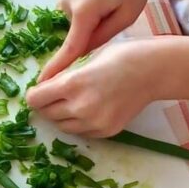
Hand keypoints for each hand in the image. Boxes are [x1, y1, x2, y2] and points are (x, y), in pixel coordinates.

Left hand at [28, 40, 158, 137]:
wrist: (153, 71)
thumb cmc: (121, 55)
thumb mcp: (86, 57)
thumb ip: (63, 74)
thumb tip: (44, 85)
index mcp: (73, 84)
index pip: (35, 99)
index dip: (35, 94)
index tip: (39, 90)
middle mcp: (81, 107)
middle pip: (47, 114)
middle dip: (46, 105)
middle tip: (55, 94)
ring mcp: (94, 123)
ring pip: (62, 126)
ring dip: (61, 115)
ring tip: (73, 100)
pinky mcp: (106, 131)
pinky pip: (81, 132)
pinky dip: (79, 123)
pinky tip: (89, 107)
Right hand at [37, 0, 153, 82]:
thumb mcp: (127, 13)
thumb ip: (104, 36)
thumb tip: (85, 52)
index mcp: (85, 11)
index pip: (69, 49)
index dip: (56, 70)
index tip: (42, 87)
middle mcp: (67, 5)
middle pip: (78, 37)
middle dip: (97, 36)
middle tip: (120, 12)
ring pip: (80, 26)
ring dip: (97, 23)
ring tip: (117, 0)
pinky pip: (79, 16)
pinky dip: (92, 15)